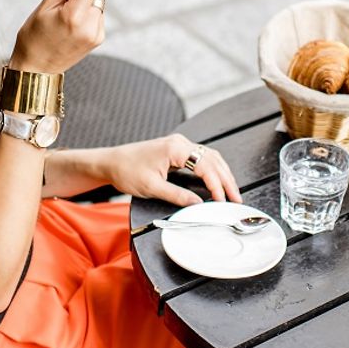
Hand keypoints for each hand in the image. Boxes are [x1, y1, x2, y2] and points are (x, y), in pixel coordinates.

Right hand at [10, 0, 105, 74]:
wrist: (36, 70)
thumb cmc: (33, 40)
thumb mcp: (44, 7)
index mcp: (74, 16)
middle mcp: (90, 26)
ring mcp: (97, 34)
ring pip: (100, 0)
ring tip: (66, 7)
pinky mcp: (99, 38)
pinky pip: (99, 14)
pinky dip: (88, 9)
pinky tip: (72, 18)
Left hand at [101, 134, 241, 206]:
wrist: (111, 162)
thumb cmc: (127, 171)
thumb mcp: (151, 187)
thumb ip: (177, 195)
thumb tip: (198, 204)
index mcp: (175, 148)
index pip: (205, 166)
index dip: (217, 185)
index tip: (223, 201)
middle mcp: (181, 142)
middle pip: (213, 160)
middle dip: (226, 180)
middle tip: (236, 199)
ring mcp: (180, 145)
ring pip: (210, 157)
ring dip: (222, 174)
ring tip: (232, 192)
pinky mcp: (177, 150)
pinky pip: (202, 158)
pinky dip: (213, 170)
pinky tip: (218, 181)